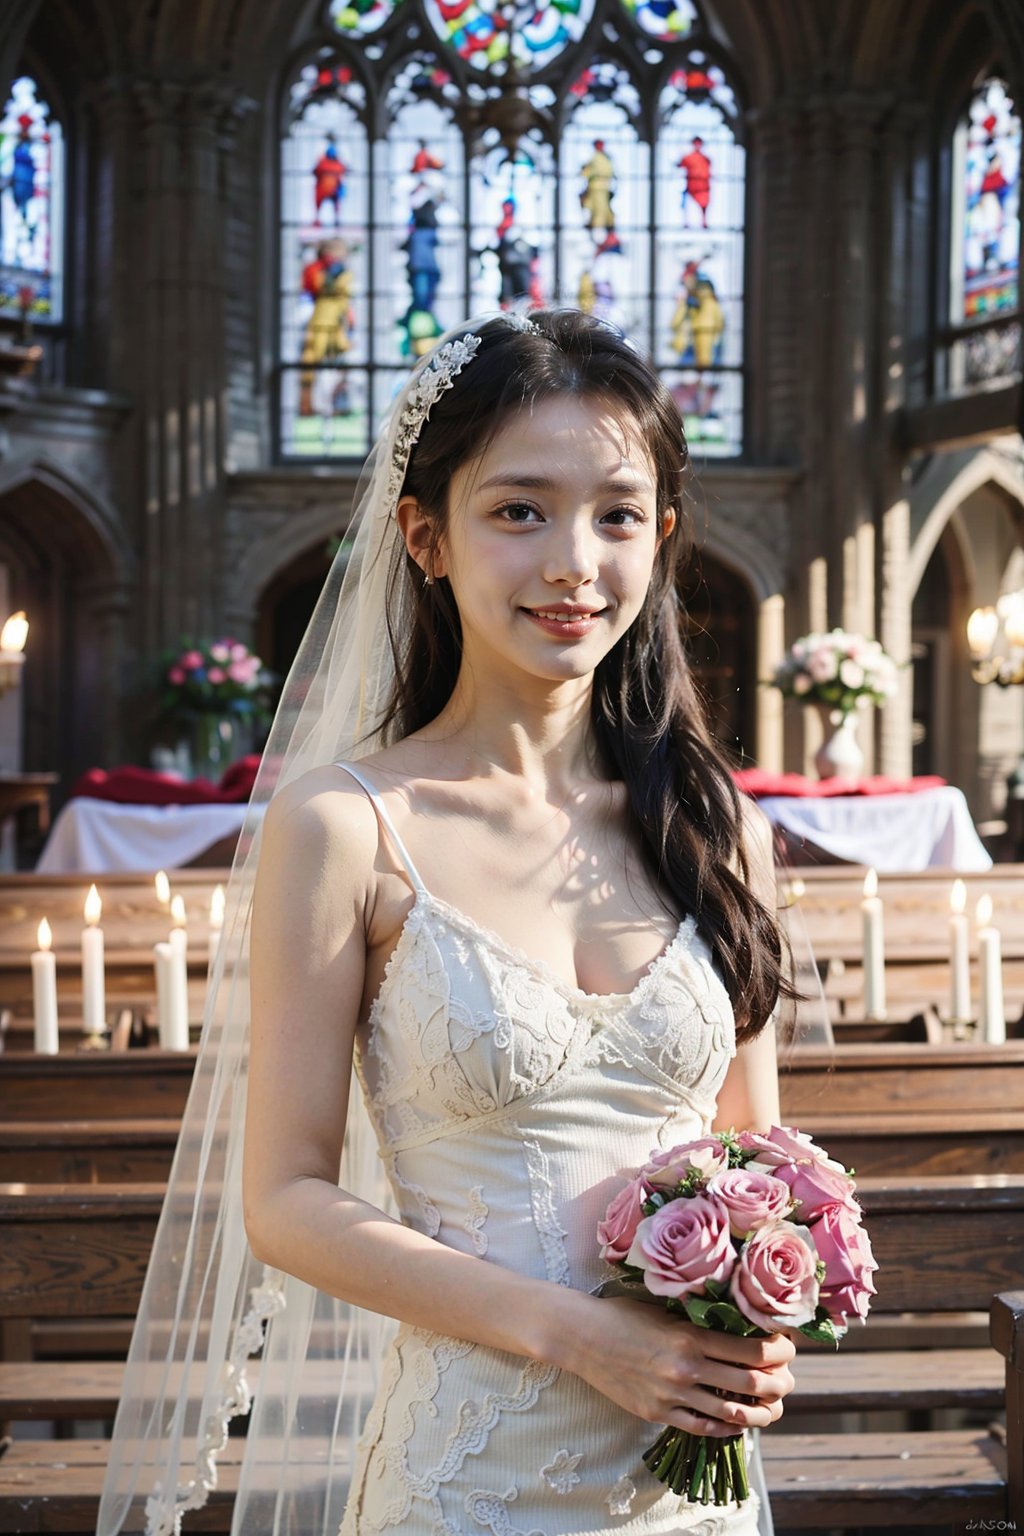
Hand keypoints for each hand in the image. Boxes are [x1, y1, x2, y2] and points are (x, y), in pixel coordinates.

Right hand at [562, 1295, 795, 1438]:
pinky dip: (726, 1427)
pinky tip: (736, 1422)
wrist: (582, 1337)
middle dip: (779, 1385)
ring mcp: (671, 1396)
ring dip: (760, 1413)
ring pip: (732, 1413)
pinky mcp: (657, 1414)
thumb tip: (739, 1324)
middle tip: (788, 1381)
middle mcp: (685, 1369)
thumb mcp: (665, 1309)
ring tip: (771, 1408)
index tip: (788, 1349)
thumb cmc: (623, 1315)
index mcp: (690, 1337)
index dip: (780, 1352)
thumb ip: (699, 1321)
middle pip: (751, 1384)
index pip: (752, 1351)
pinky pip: (702, 1427)